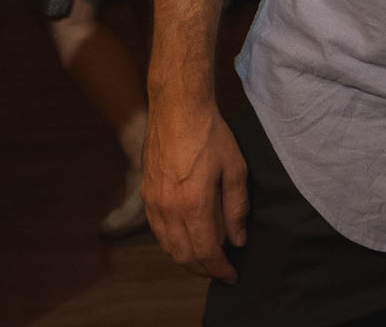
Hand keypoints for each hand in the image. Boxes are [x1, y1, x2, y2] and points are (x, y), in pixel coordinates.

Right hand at [143, 100, 248, 282]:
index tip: (231, 276)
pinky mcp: (146, 195)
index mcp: (194, 204)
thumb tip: (238, 239)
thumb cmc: (210, 135)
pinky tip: (186, 240)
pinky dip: (172, 244)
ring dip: (187, 260)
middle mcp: (169, 209)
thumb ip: (237, 208)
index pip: (206, 252)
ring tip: (206, 261)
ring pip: (168, 247)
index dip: (219, 269)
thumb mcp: (235, 168)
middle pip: (184, 256)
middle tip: (220, 272)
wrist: (177, 109)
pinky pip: (158, 231)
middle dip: (203, 270)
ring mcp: (154, 203)